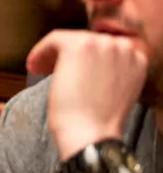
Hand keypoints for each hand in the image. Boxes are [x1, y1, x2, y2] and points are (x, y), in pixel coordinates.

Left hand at [26, 30, 147, 157]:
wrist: (91, 133)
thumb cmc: (98, 121)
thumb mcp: (115, 90)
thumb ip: (109, 71)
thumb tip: (85, 64)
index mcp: (137, 58)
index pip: (105, 47)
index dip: (85, 57)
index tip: (71, 68)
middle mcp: (124, 47)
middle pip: (88, 41)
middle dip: (67, 55)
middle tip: (50, 69)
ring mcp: (103, 44)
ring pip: (70, 39)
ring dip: (53, 54)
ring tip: (40, 69)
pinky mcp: (79, 46)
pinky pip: (54, 39)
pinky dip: (40, 51)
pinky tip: (34, 66)